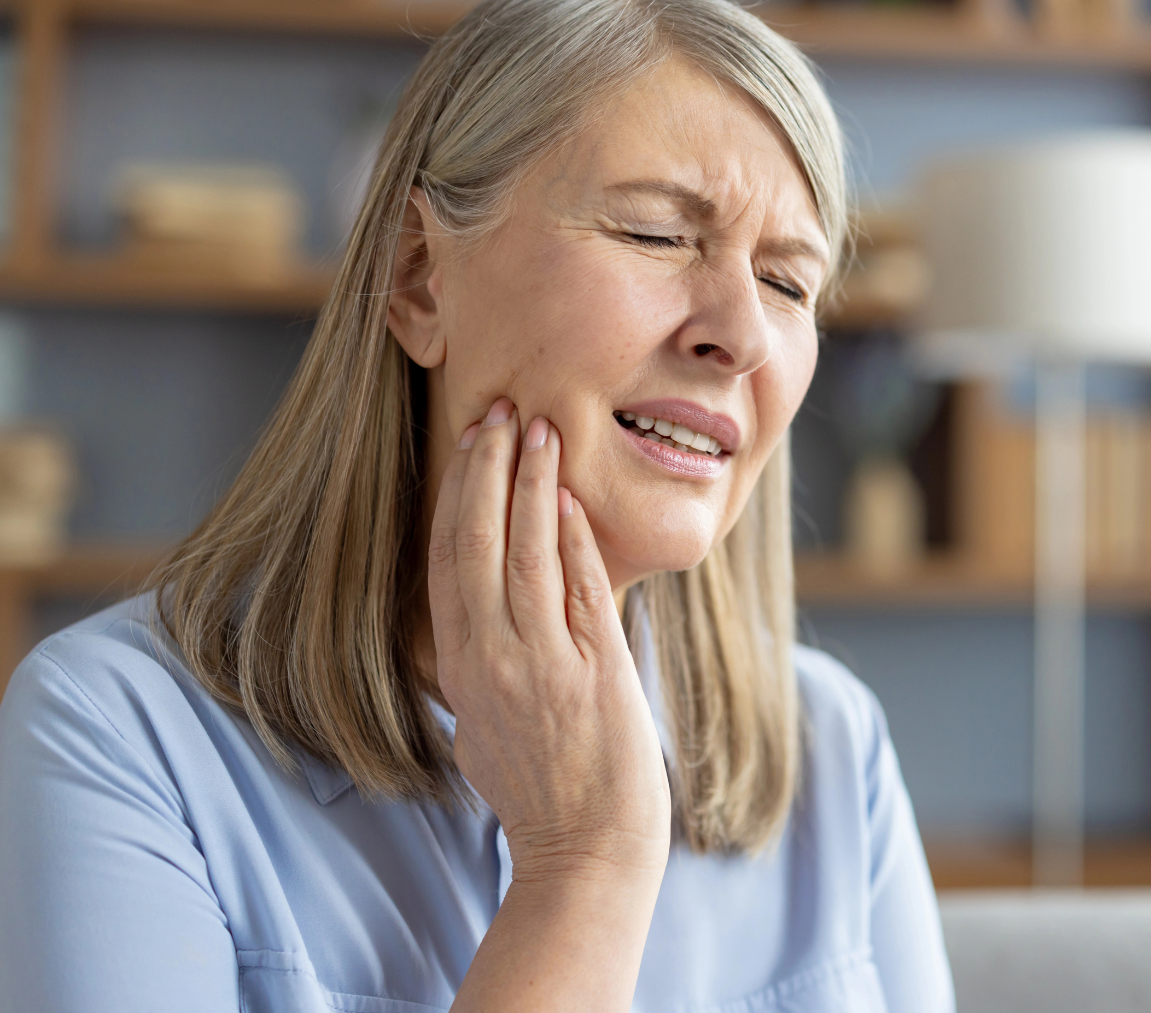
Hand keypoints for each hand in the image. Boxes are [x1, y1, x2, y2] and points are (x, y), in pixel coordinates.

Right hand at [427, 397, 670, 882]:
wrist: (586, 851)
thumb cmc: (543, 794)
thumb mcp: (486, 727)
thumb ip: (483, 669)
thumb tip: (482, 625)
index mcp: (460, 669)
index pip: (446, 562)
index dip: (455, 497)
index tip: (466, 445)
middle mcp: (491, 660)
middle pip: (476, 544)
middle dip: (486, 470)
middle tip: (499, 410)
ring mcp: (540, 664)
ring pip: (526, 553)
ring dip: (530, 485)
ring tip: (538, 428)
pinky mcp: (592, 672)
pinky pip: (579, 589)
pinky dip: (573, 538)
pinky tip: (570, 495)